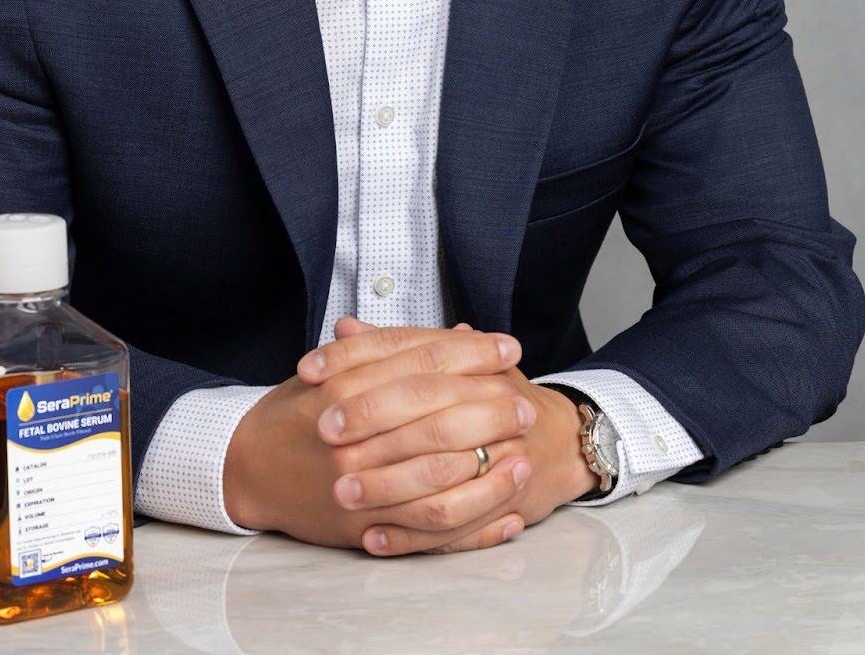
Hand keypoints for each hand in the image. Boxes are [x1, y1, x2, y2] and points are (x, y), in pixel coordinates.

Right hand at [222, 320, 535, 550]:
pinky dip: (475, 524)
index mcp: (347, 381)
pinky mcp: (362, 524)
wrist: (249, 465)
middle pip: (439, 415)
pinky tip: (507, 512)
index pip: (424, 360)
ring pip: (440, 476)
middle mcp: (352, 429)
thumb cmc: (299, 410)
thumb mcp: (337, 366)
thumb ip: (393, 350)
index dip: (472, 352)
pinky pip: (430, 529)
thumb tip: (460, 335)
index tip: (509, 348)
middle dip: (491, 407)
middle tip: (527, 403)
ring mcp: (358, 481)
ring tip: (524, 455)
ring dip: (490, 468)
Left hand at [304, 319, 598, 554]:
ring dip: (386, 487)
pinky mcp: (500, 503)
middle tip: (323, 434)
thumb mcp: (448, 364)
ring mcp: (501, 457)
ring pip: (439, 477)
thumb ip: (397, 347)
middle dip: (371, 424)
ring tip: (340, 493)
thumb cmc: (484, 398)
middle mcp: (492, 404)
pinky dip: (410, 536)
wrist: (554, 440)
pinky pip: (454, 526)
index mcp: (474, 364)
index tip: (310, 371)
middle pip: (426, 414)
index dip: (356, 358)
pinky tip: (371, 538)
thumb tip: (345, 326)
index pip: (411, 352)